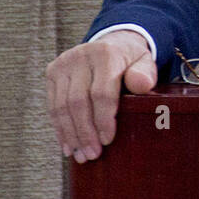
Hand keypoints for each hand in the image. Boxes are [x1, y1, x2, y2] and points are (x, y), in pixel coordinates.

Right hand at [46, 30, 156, 162]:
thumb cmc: (131, 60)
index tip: (107, 140)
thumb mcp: (145, 63)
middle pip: (78, 101)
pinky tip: (68, 145)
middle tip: (92, 155)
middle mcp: (80, 56)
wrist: (113, 42)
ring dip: (70, 134)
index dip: (103, 119)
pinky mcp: (52, 71)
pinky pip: (52, 105)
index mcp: (106, 54)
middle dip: (85, 132)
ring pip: (61, 106)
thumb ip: (145, 74)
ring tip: (80, 155)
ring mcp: (63, 63)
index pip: (101, 92)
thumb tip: (141, 85)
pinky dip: (60, 128)